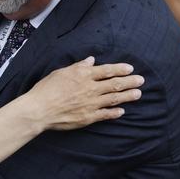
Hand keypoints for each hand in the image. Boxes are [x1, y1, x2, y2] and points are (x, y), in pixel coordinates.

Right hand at [26, 56, 142, 130]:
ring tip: (138, 94)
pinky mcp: (88, 117)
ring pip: (113, 99)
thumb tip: (91, 61)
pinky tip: (122, 111)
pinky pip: (105, 114)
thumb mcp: (61, 72)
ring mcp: (90, 104)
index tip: (130, 68)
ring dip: (127, 96)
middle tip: (141, 80)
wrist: (39, 109)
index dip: (119, 69)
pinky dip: (115, 112)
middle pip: (114, 84)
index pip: (106, 70)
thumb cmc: (46, 89)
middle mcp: (90, 89)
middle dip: (129, 82)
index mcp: (83, 75)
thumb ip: (78, 67)